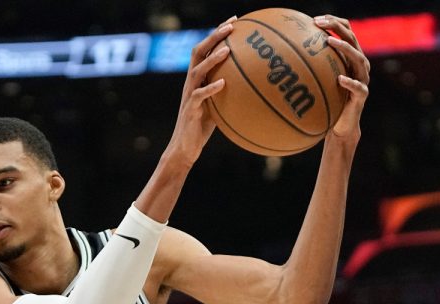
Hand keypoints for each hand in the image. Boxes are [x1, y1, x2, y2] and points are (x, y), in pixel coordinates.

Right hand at [166, 15, 237, 166]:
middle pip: (198, 53)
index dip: (217, 34)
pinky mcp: (190, 110)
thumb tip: (254, 85)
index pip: (205, 50)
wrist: (185, 148)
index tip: (234, 21)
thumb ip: (228, 92)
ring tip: (228, 50)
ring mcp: (189, 95)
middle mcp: (191, 83)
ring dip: (213, 59)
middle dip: (214, 37)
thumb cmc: (202, 128)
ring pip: (197, 71)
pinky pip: (200, 96)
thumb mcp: (217, 105)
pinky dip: (211, 88)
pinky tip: (223, 83)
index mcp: (197, 79)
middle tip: (231, 26)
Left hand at [314, 15, 369, 144]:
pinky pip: (358, 87)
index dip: (333, 22)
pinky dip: (349, 82)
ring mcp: (362, 78)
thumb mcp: (315, 82)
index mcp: (349, 57)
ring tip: (329, 42)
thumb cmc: (326, 101)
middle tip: (319, 24)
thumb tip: (278, 58)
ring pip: (359, 58)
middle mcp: (358, 64)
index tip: (314, 20)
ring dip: (344, 48)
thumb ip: (307, 68)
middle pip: (352, 39)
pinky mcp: (363, 95)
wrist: (340, 124)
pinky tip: (339, 79)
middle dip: (337, 27)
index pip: (346, 32)